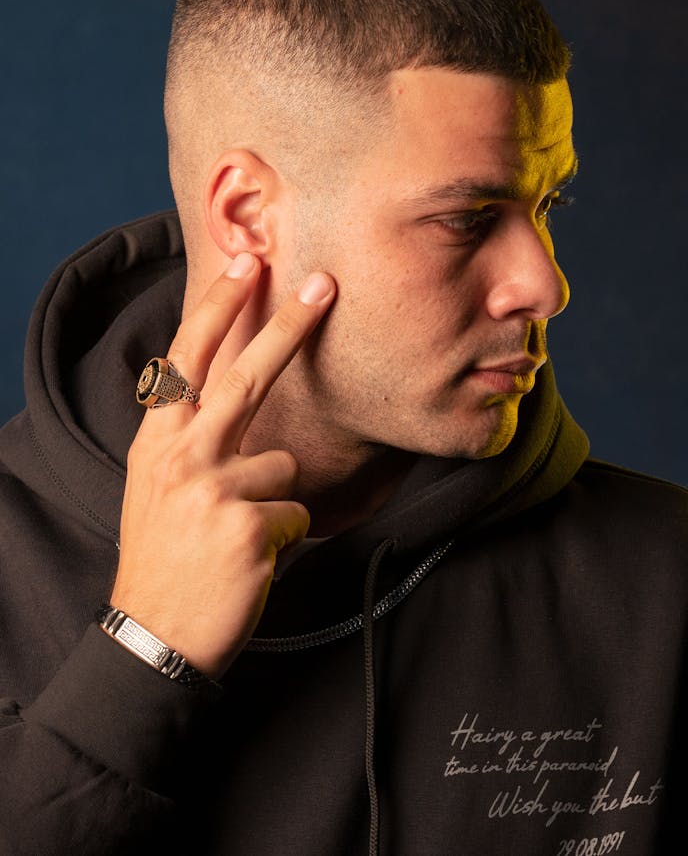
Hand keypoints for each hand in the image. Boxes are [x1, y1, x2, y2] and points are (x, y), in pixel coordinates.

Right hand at [110, 253, 335, 678]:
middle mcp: (182, 456)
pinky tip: (250, 560)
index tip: (246, 262)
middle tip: (324, 283)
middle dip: (288, 324)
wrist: (154, 634)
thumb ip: (188, 437)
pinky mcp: (249, 525)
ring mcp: (214, 489)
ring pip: (284, 463)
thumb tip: (229, 391)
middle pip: (246, 376)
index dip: (220, 307)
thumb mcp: (154, 484)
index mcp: (158, 441)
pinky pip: (297, 511)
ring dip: (274, 499)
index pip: (190, 359)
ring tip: (239, 534)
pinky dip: (284, 536)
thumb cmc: (165, 554)